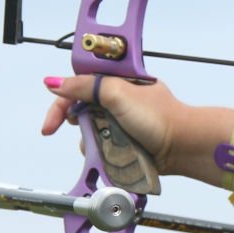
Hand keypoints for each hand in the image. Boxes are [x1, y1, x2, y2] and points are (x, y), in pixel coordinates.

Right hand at [41, 74, 184, 172]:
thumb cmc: (159, 118)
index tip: (51, 124)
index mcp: (116, 80)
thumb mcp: (117, 94)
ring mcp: (120, 120)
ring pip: (90, 131)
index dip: (62, 102)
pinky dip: (103, 151)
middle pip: (81, 110)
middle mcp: (117, 98)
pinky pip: (102, 146)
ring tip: (110, 143)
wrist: (182, 146)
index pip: (78, 85)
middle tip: (88, 132)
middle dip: (80, 124)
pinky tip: (114, 152)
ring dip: (93, 140)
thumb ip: (84, 86)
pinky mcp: (124, 140)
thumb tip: (54, 82)